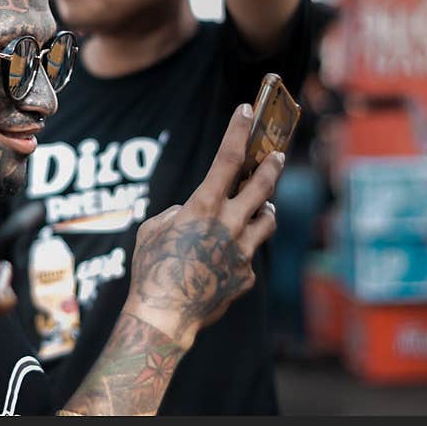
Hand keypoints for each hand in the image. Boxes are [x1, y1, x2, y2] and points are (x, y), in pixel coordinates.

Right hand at [126, 103, 282, 349]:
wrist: (164, 315)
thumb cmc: (150, 268)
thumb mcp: (153, 228)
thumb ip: (177, 212)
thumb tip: (193, 211)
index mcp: (202, 207)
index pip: (227, 158)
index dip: (238, 130)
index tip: (247, 110)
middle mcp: (229, 224)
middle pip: (262, 185)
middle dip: (271, 165)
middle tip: (276, 155)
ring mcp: (242, 251)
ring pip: (268, 219)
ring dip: (263, 208)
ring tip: (257, 205)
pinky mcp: (246, 275)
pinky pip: (249, 254)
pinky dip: (241, 249)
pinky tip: (224, 257)